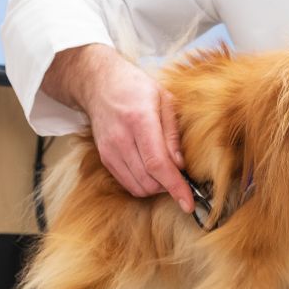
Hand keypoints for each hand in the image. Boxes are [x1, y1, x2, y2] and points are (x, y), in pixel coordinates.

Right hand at [43, 44, 193, 213]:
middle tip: (182, 176)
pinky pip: (127, 183)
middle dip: (169, 186)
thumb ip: (173, 134)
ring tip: (167, 172)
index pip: (158, 164)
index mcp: (140, 120)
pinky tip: (152, 171)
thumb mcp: (165, 100)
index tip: (188, 204)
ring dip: (156, 188)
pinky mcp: (104, 158)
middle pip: (149, 180)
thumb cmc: (136, 88)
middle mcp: (121, 139)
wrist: (100, 84)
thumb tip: (181, 166)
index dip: (175, 187)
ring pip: (138, 187)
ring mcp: (110, 150)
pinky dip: (143, 184)